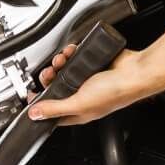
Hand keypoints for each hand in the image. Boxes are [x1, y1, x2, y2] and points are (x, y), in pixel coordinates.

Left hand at [26, 44, 145, 124]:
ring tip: (61, 59)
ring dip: (59, 62)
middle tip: (48, 73)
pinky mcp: (93, 64)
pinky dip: (71, 53)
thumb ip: (55, 108)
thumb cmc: (116, 92)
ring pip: (65, 71)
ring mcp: (88, 80)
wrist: (135, 72)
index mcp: (79, 111)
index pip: (53, 113)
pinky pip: (75, 58)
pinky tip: (72, 51)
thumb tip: (35, 114)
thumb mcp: (79, 103)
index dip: (40, 106)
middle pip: (57, 88)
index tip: (30, 96)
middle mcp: (83, 96)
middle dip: (49, 78)